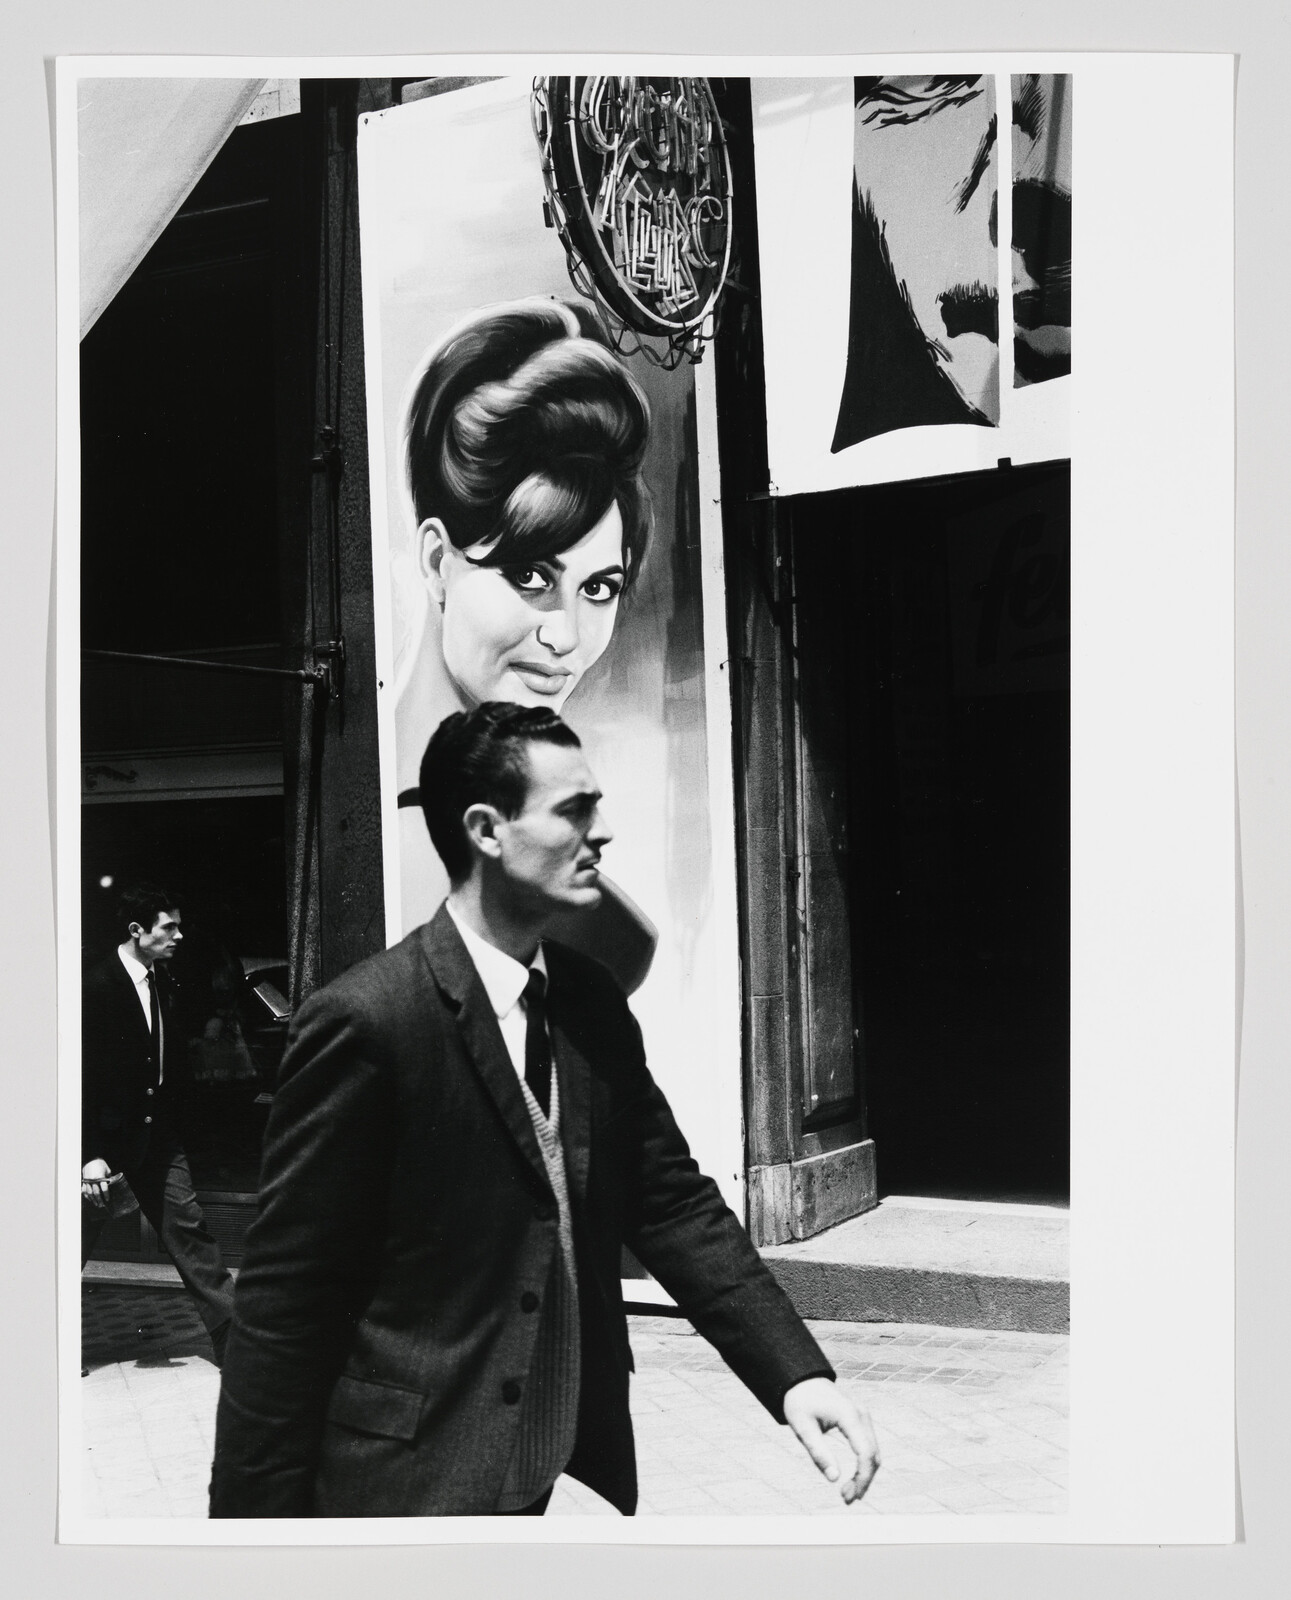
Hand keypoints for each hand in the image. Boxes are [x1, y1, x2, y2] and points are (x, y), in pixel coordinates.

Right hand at [81, 1158, 112, 1207]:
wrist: (90, 1159)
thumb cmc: (101, 1164)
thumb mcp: (107, 1170)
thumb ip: (108, 1178)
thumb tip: (111, 1186)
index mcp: (100, 1177)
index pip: (104, 1188)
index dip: (106, 1194)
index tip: (107, 1200)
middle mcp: (93, 1180)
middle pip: (96, 1192)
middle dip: (99, 1199)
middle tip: (102, 1205)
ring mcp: (87, 1181)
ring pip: (89, 1193)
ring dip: (93, 1199)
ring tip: (97, 1204)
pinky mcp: (83, 1181)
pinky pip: (84, 1190)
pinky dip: (87, 1196)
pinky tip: (90, 1200)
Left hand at [783, 1376, 880, 1504]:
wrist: (801, 1381)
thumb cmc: (800, 1402)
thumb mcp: (803, 1427)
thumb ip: (818, 1452)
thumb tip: (834, 1479)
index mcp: (848, 1415)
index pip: (865, 1452)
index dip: (862, 1477)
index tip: (849, 1496)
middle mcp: (861, 1414)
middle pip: (873, 1455)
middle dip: (864, 1480)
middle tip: (846, 1499)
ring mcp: (863, 1416)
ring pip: (874, 1452)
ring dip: (865, 1475)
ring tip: (847, 1493)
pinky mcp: (861, 1420)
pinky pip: (869, 1446)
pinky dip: (864, 1464)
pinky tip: (853, 1479)